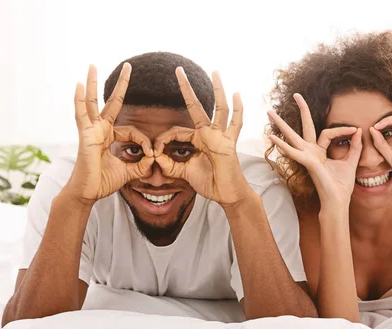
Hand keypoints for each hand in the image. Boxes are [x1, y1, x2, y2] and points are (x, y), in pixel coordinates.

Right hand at [66, 64, 153, 203]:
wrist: (88, 193)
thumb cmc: (103, 182)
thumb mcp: (128, 172)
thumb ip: (141, 165)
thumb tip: (154, 159)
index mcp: (109, 137)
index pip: (132, 130)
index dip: (144, 140)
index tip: (151, 153)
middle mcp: (99, 130)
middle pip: (110, 102)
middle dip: (120, 85)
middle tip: (128, 66)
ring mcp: (90, 131)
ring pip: (92, 102)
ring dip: (93, 83)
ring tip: (92, 65)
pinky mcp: (84, 136)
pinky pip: (81, 115)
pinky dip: (79, 100)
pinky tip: (78, 85)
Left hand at [154, 68, 251, 205]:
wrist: (227, 194)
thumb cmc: (210, 183)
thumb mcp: (184, 173)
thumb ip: (170, 165)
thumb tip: (156, 158)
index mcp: (198, 139)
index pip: (177, 131)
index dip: (163, 139)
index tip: (154, 151)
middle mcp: (209, 133)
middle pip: (197, 106)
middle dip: (187, 88)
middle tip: (178, 70)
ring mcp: (221, 136)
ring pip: (219, 109)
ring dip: (217, 90)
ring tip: (215, 72)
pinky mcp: (229, 143)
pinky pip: (235, 125)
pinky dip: (237, 110)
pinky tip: (237, 95)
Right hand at [267, 93, 361, 206]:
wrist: (338, 202)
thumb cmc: (342, 186)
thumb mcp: (351, 162)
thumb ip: (354, 146)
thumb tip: (358, 130)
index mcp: (320, 152)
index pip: (329, 132)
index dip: (343, 130)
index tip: (355, 131)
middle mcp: (311, 152)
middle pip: (305, 127)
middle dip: (302, 110)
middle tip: (296, 94)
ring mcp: (307, 157)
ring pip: (292, 137)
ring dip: (281, 125)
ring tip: (269, 112)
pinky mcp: (307, 163)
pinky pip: (293, 152)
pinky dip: (282, 145)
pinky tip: (271, 138)